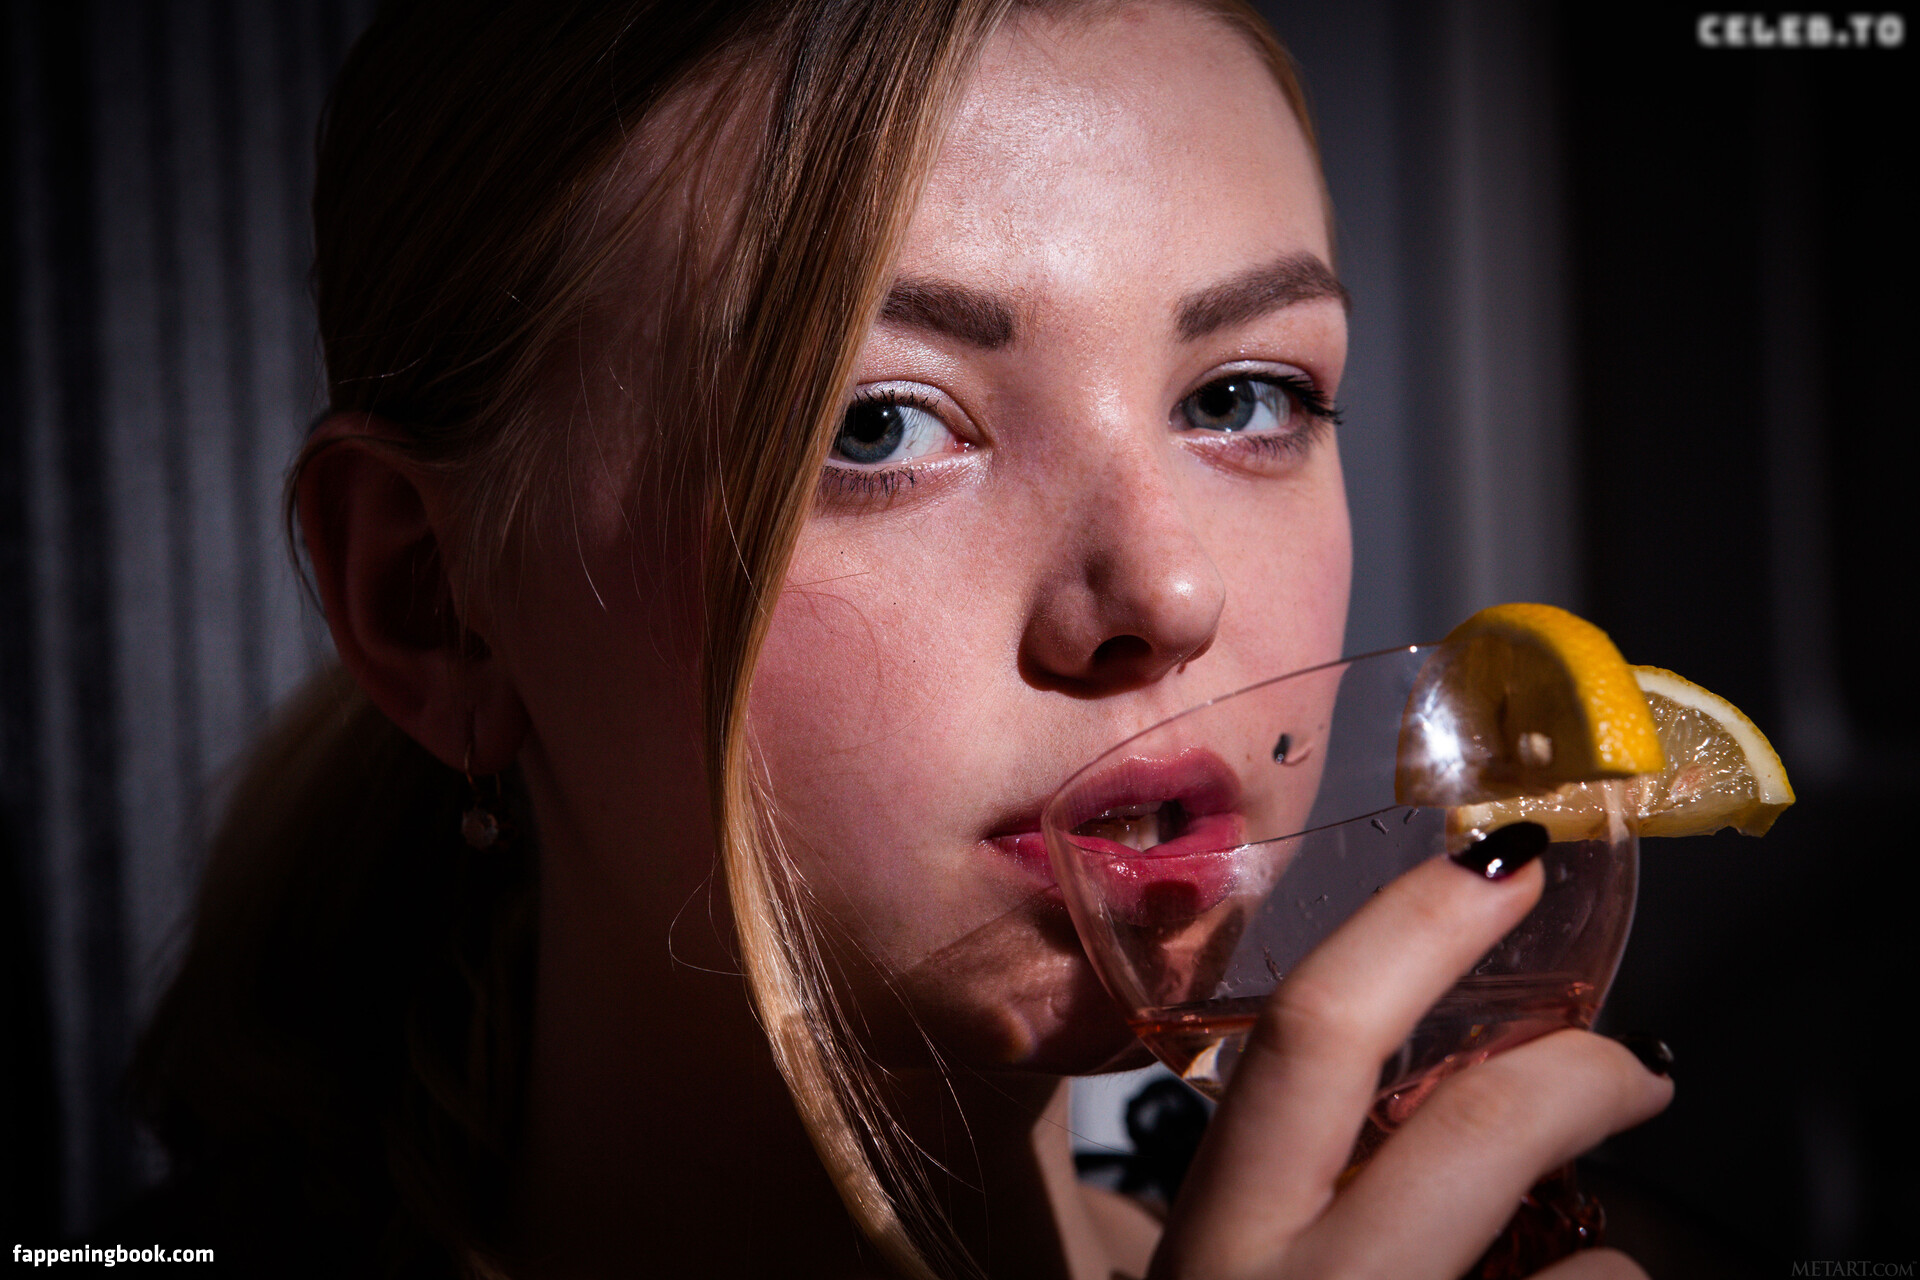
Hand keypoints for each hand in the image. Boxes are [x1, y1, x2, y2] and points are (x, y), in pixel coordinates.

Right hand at [1147, 855, 1672, 1279]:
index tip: (1505, 860)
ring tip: (1553, 1260)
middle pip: (1480, 1129)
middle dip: (1576, 1074)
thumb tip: (1385, 1093)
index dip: (1420, 925)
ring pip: (1583, 1257)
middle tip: (1631, 1063)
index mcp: (1223, 1225)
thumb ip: (1256, 1181)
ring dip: (1590, 1239)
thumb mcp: (1208, 1260)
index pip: (1315, 1030)